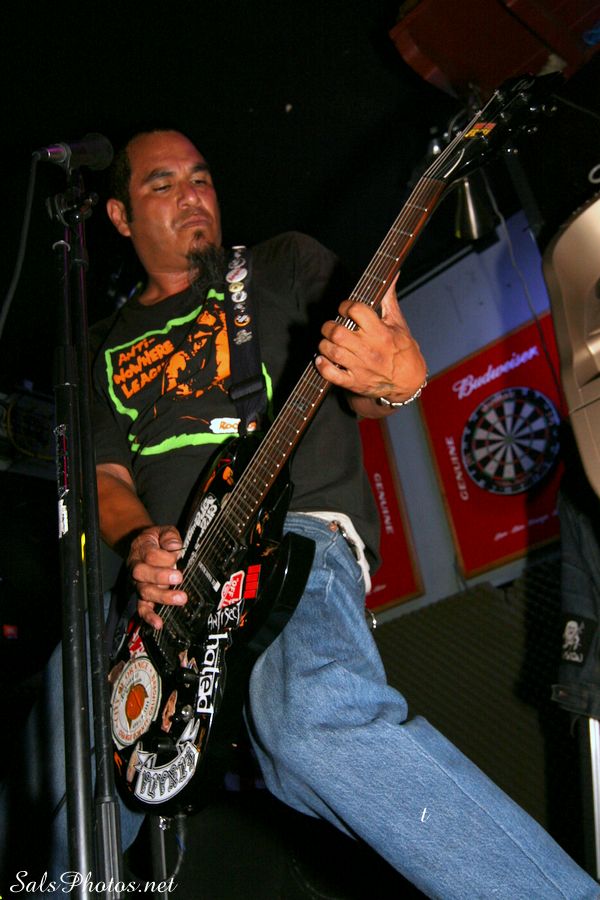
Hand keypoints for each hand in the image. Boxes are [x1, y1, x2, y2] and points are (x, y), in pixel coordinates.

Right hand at [127, 525, 186, 628]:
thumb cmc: (157, 540)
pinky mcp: (142, 596)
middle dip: (161, 576)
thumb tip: (174, 546)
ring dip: (162, 596)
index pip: (150, 554)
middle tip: (178, 577)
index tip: (176, 556)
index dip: (164, 557)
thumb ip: (169, 536)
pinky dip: (149, 617)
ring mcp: (139, 584)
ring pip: (145, 591)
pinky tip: (158, 623)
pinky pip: (142, 608)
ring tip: (180, 598)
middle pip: (142, 573)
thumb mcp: (163, 531)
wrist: (144, 546)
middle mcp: (137, 568)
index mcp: (141, 550)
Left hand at [315, 283, 425, 402]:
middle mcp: (369, 349)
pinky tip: (323, 359)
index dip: (346, 306)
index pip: (356, 311)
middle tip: (332, 326)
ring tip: (329, 342)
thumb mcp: (398, 323)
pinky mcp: (354, 382)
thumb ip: (389, 299)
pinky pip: (331, 375)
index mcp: (380, 332)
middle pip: (337, 332)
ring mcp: (360, 367)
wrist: (408, 381)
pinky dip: (322, 366)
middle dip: (329, 326)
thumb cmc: (403, 350)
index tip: (345, 309)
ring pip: (331, 351)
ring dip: (325, 344)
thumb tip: (393, 274)